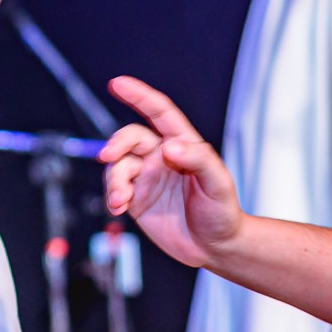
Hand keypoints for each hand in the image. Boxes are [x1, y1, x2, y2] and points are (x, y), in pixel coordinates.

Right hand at [99, 76, 244, 266]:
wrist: (214, 247)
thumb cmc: (222, 212)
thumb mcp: (218, 184)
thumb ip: (198, 160)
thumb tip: (168, 147)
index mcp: (183, 144)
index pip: (159, 112)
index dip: (139, 95)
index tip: (118, 83)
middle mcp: (161, 156)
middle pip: (130, 137)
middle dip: (116, 143)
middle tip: (108, 156)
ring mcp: (146, 177)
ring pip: (118, 165)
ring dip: (113, 179)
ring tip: (120, 199)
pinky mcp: (135, 198)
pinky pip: (114, 188)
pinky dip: (112, 195)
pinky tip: (118, 207)